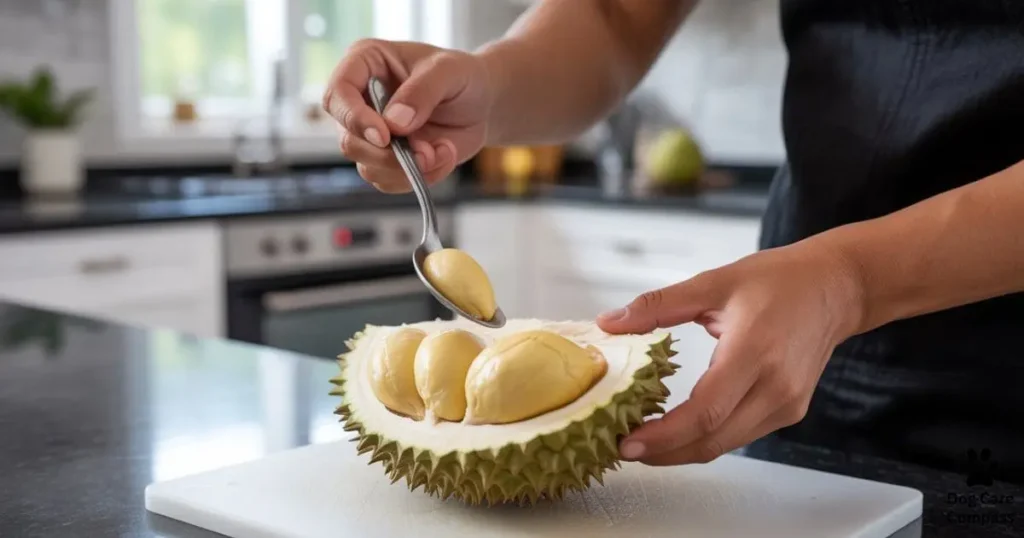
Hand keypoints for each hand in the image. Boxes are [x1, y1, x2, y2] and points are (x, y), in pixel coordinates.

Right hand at [322, 39, 493, 192]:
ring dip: (408, 169)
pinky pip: (390, 182)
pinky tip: (443, 157)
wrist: (481, 103)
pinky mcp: (387, 160)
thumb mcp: (448, 71)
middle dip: (389, 155)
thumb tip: (394, 123)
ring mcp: (371, 135)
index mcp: (364, 65)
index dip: (354, 119)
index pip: (337, 95)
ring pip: (368, 167)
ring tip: (444, 150)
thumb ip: (421, 92)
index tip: (385, 136)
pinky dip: (420, 178)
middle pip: (349, 141)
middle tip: (427, 152)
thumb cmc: (461, 76)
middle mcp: (360, 102)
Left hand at [596, 240, 863, 465]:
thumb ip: (657, 305)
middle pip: (713, 440)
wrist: (835, 288)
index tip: (627, 441)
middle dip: (664, 453)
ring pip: (726, 444)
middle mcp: (775, 386)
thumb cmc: (778, 281)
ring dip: (682, 451)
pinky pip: (740, 435)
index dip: (664, 435)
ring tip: (642, 442)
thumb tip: (609, 323)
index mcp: (754, 351)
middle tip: (622, 447)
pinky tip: (678, 430)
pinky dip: (706, 438)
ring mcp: (786, 403)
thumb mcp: (713, 283)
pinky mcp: (790, 410)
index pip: (705, 412)